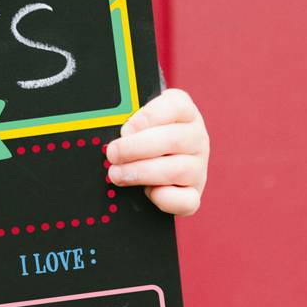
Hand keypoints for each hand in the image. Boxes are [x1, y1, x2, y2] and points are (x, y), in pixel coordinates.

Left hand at [103, 87, 208, 216]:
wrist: (157, 165)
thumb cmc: (143, 137)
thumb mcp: (137, 120)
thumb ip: (126, 120)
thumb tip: (108, 129)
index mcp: (184, 112)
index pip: (176, 105)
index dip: (147, 117)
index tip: (125, 129)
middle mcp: (196, 137)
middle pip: (172, 139)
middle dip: (135, 148)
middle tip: (112, 154)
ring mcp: (198, 166)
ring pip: (176, 169)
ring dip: (140, 172)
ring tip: (117, 174)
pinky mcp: (194, 192)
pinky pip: (186, 200)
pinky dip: (163, 198)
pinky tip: (147, 191)